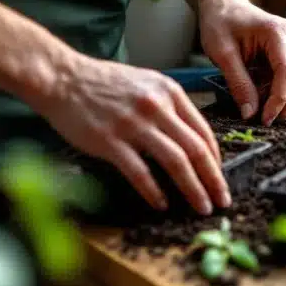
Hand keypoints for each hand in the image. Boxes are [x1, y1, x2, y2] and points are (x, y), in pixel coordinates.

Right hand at [39, 55, 228, 214]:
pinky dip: (154, 191)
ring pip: (175, 161)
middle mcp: (156, 106)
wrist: (63, 78)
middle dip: (213, 180)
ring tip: (201, 207)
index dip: (216, 159)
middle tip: (222, 201)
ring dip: (193, 189)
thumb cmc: (103, 83)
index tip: (219, 177)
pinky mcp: (110, 141)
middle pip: (196, 149)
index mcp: (169, 92)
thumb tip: (190, 138)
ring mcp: (134, 123)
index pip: (203, 131)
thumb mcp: (145, 84)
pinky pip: (140, 172)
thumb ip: (168, 107)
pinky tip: (162, 204)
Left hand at [199, 0, 285, 124]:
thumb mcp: (222, 54)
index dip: (279, 101)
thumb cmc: (221, 24)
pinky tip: (268, 100)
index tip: (264, 119)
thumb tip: (250, 114)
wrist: (224, 5)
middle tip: (271, 121)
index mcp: (277, 32)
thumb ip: (238, 83)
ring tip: (268, 112)